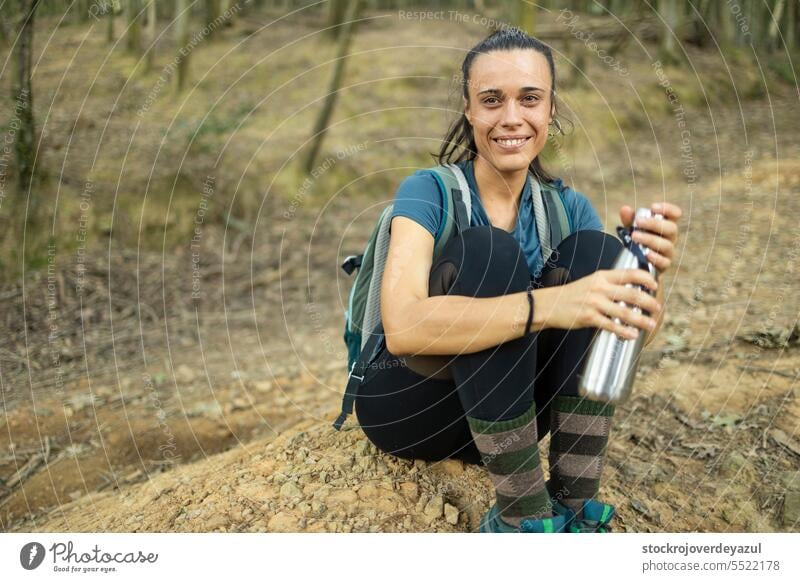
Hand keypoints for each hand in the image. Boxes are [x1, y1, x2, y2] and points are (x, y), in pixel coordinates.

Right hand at [541, 268, 660, 338]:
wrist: (549, 304)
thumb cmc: (572, 295)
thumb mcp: (591, 282)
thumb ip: (610, 284)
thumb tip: (633, 290)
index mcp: (602, 276)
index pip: (630, 273)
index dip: (646, 279)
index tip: (655, 285)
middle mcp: (600, 288)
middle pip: (632, 294)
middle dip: (649, 302)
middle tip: (658, 308)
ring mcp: (594, 303)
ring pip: (624, 311)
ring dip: (641, 319)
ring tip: (651, 324)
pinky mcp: (589, 317)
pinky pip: (611, 325)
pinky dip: (624, 331)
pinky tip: (632, 334)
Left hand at [619, 202, 681, 273]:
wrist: (636, 263)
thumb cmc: (638, 241)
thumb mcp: (632, 229)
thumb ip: (629, 220)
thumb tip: (625, 209)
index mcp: (666, 225)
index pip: (675, 214)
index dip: (668, 209)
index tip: (653, 207)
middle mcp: (670, 238)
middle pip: (671, 228)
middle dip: (654, 224)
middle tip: (638, 221)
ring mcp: (668, 252)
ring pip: (666, 245)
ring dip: (650, 239)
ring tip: (634, 236)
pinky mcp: (664, 265)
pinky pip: (664, 262)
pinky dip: (655, 257)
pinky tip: (646, 254)